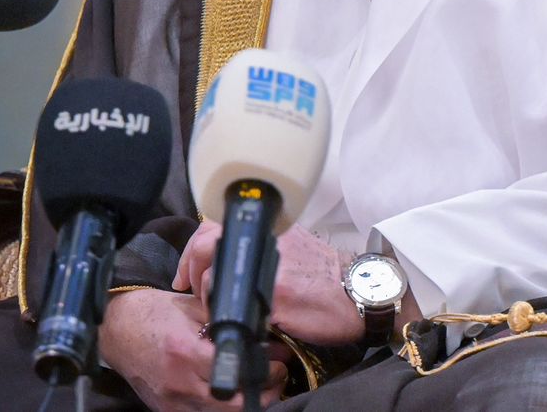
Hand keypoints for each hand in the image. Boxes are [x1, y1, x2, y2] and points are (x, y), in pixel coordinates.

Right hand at [99, 287, 288, 410]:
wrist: (117, 330)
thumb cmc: (155, 314)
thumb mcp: (193, 309)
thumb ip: (227, 322)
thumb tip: (266, 335)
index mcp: (185, 352)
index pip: (237, 370)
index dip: (265, 368)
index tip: (278, 361)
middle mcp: (179, 383)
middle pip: (234, 404)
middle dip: (264, 392)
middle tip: (277, 376)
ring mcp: (172, 402)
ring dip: (247, 404)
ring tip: (260, 386)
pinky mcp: (167, 411)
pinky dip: (224, 410)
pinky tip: (233, 394)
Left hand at [174, 220, 365, 346]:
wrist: (358, 292)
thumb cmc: (326, 274)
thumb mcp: (291, 245)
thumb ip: (262, 245)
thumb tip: (227, 260)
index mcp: (269, 226)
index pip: (214, 225)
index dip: (194, 250)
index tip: (188, 271)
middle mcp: (265, 240)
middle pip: (204, 243)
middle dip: (190, 267)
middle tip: (189, 286)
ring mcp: (267, 267)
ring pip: (213, 275)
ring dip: (205, 294)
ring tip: (214, 307)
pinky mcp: (274, 296)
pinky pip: (232, 304)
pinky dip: (223, 314)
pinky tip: (232, 321)